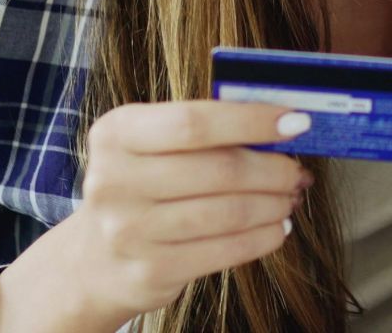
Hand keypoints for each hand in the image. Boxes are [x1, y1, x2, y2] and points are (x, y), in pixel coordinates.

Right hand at [0, 100, 313, 331]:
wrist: (94, 259)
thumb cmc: (142, 186)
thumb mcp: (152, 145)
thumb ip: (206, 129)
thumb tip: (285, 121)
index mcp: (117, 133)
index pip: (195, 122)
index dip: (253, 121)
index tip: (298, 121)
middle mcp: (114, 180)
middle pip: (220, 170)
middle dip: (274, 170)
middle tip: (297, 171)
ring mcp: (129, 230)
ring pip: (229, 212)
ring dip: (273, 204)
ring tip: (289, 198)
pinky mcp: (149, 271)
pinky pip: (226, 250)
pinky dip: (263, 237)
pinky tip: (276, 228)